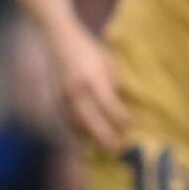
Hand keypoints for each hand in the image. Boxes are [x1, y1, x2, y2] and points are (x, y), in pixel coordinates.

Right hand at [50, 28, 130, 154]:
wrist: (58, 38)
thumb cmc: (88, 47)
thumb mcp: (108, 62)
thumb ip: (112, 84)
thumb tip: (119, 105)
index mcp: (94, 80)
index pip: (111, 108)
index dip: (122, 120)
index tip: (131, 126)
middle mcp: (77, 93)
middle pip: (93, 124)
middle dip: (106, 138)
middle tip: (117, 151)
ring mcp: (64, 98)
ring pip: (78, 126)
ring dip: (91, 139)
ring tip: (103, 148)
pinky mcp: (57, 99)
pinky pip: (69, 121)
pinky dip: (78, 131)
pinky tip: (87, 137)